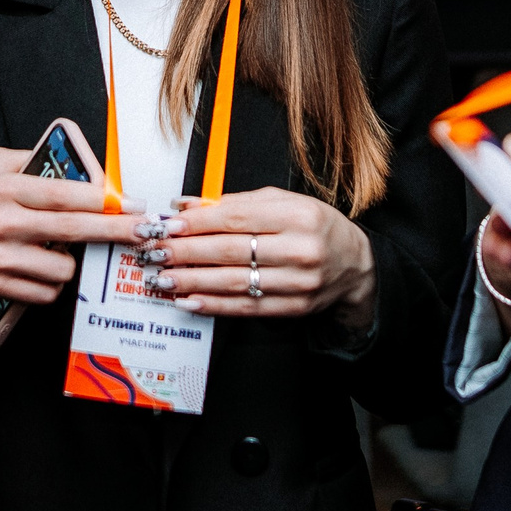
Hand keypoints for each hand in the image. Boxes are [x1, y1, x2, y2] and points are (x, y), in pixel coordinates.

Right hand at [0, 144, 152, 305]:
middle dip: (116, 230)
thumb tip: (79, 168)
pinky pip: (46, 292)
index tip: (128, 203)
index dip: (106, 200)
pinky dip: (52, 285)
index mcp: (5, 187)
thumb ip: (31, 161)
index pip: (68, 193)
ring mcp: (1, 257)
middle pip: (75, 229)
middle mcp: (4, 222)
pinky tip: (42, 271)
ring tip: (59, 252)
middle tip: (140, 230)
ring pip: (63, 268)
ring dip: (71, 263)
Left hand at [147, 187, 376, 329]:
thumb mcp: (283, 202)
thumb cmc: (313, 226)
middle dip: (187, 252)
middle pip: (232, 251)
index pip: (238, 217)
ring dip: (193, 281)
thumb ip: (235, 202)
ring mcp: (299, 283)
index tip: (168, 225)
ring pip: (235, 282)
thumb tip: (186, 205)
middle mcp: (302, 249)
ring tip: (163, 277)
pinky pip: (246, 308)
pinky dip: (214, 305)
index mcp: (299, 215)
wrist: (354, 264)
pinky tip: (188, 300)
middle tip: (156, 253)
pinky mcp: (294, 308)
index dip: (198, 222)